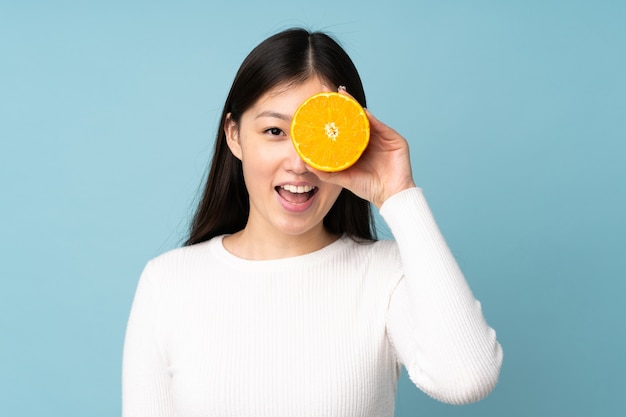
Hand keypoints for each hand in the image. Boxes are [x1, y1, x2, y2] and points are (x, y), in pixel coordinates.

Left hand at [308, 90, 415, 208]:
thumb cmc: (368, 188)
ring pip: (366, 117)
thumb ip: (326, 172)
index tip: (317, 104)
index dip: (332, 116)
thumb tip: (305, 164)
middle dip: (341, 103)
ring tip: (340, 94)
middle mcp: (370, 139)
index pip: (343, 127)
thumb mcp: (344, 178)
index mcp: (357, 146)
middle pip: (354, 118)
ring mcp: (383, 137)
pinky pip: (380, 125)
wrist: (390, 197)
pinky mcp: (395, 139)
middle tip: (326, 91)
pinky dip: (369, 118)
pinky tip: (358, 110)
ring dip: (353, 105)